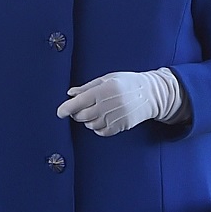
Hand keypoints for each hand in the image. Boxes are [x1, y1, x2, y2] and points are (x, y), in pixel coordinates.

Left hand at [56, 68, 184, 135]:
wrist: (150, 94)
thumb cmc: (127, 83)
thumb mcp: (106, 79)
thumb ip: (87, 88)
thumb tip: (70, 94)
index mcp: (103, 91)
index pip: (78, 103)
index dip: (66, 109)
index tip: (60, 112)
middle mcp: (107, 105)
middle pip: (82, 116)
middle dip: (77, 113)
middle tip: (79, 108)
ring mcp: (114, 118)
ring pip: (91, 125)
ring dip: (88, 120)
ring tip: (96, 110)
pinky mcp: (120, 127)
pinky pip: (101, 132)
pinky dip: (98, 127)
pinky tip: (103, 118)